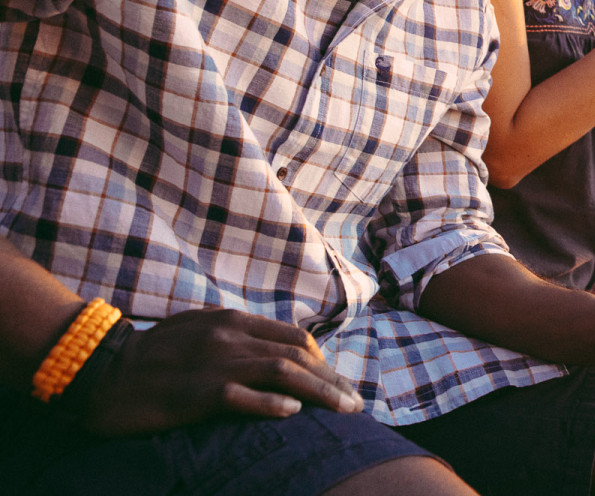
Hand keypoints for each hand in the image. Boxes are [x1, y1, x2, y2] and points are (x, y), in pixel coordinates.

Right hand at [81, 308, 363, 435]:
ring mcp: (213, 363)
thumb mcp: (200, 330)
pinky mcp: (193, 392)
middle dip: (332, 381)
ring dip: (319, 393)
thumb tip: (277, 351)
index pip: (295, 338)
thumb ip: (237, 336)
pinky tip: (293, 413)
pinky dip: (269, 404)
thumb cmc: (152, 355)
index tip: (338, 384)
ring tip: (343, 411)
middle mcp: (230, 337)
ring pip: (281, 373)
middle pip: (297, 356)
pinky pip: (239, 397)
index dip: (324, 362)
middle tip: (354, 405)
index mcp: (233, 321)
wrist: (98, 369)